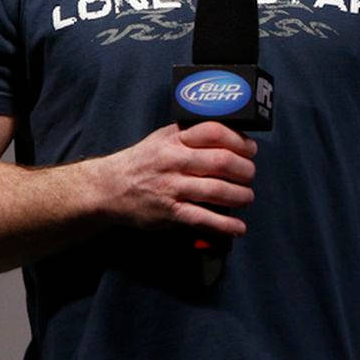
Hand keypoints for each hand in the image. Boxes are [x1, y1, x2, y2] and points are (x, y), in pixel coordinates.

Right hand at [97, 122, 256, 236]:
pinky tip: (238, 227)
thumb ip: (193, 134)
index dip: (239, 141)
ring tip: (246, 198)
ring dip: (240, 196)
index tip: (251, 150)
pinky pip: (203, 218)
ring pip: (217, 190)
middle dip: (245, 170)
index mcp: (175, 139)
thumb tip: (232, 135)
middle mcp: (174, 160)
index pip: (214, 132)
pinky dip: (225, 225)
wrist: (108, 188)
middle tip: (250, 176)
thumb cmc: (143, 161)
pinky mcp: (169, 213)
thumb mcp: (163, 138)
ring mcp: (171, 187)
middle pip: (222, 161)